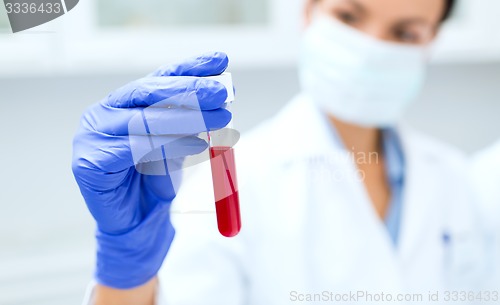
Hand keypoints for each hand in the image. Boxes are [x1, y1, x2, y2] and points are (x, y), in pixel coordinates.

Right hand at [72, 52, 230, 288]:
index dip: (190, 68)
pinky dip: (170, 146)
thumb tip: (221, 97)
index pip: (159, 78)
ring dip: (187, 118)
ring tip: (220, 118)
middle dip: (190, 90)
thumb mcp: (180, 143)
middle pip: (149, 93)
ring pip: (144, 120)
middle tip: (221, 91)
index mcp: (124, 103)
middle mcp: (104, 112)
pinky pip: (135, 149)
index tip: (220, 60)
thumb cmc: (157, 178)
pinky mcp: (89, 162)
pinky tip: (197, 146)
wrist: (137, 221)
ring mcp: (92, 135)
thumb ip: (192, 121)